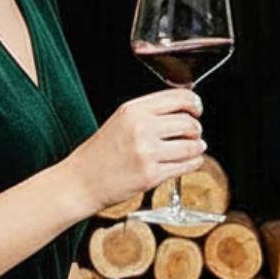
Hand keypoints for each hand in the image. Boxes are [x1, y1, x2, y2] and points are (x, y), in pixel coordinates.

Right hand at [64, 88, 205, 213]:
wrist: (82, 181)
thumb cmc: (102, 152)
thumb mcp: (121, 120)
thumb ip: (151, 113)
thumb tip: (186, 109)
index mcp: (133, 110)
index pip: (180, 98)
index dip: (194, 104)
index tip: (197, 111)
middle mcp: (141, 128)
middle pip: (189, 123)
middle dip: (196, 130)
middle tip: (193, 135)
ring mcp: (147, 152)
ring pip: (192, 146)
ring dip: (197, 148)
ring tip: (192, 149)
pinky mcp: (152, 175)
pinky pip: (187, 166)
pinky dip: (193, 163)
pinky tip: (188, 162)